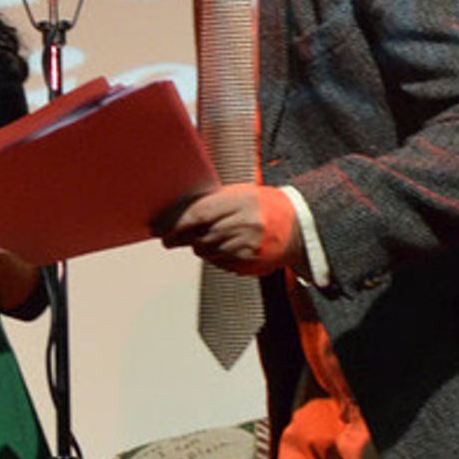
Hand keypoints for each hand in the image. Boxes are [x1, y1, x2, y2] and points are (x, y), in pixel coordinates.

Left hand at [159, 184, 299, 275]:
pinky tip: (224, 247)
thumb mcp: (240, 194)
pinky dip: (215, 257)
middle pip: (200, 236)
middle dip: (180, 239)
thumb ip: (212, 202)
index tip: (159, 228)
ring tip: (207, 238)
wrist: (299, 226)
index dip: (176, 223)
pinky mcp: (250, 264)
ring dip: (199, 247)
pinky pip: (221, 264)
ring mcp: (248, 247)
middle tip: (168, 240)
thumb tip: (176, 214)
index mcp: (241, 201)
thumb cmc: (264, 206)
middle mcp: (245, 225)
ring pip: (208, 252)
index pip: (200, 213)